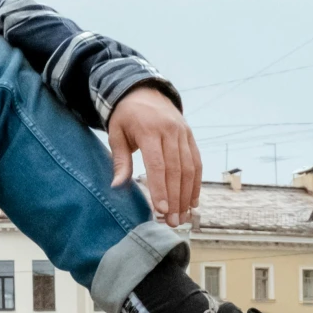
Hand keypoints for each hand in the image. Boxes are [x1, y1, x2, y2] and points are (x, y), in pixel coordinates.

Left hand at [109, 87, 200, 228]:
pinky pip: (196, 162)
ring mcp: (183, 133)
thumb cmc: (126, 116)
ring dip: (187, 195)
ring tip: (183, 217)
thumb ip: (120, 160)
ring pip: (189, 168)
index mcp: (149, 130)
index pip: (157, 164)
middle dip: (175, 199)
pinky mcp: (190, 136)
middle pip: (175, 170)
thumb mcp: (116, 134)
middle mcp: (170, 131)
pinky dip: (196, 183)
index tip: (161, 209)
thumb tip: (117, 186)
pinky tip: (193, 201)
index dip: (161, 189)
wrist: (144, 90)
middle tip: (172, 222)